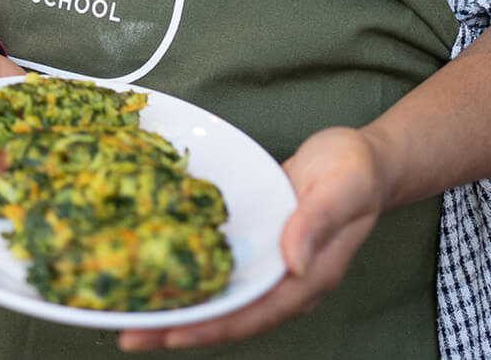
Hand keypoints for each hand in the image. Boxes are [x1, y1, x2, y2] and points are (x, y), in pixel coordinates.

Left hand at [118, 125, 386, 351]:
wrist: (362, 157)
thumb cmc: (356, 171)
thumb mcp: (344, 187)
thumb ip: (319, 221)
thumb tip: (293, 260)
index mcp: (308, 277)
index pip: (255, 312)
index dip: (212, 325)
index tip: (170, 333)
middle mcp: (284, 281)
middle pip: (228, 314)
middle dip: (179, 327)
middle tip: (129, 333)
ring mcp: (269, 265)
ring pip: (219, 295)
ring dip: (178, 305)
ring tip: (130, 312)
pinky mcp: (257, 246)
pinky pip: (220, 268)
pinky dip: (190, 272)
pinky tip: (158, 269)